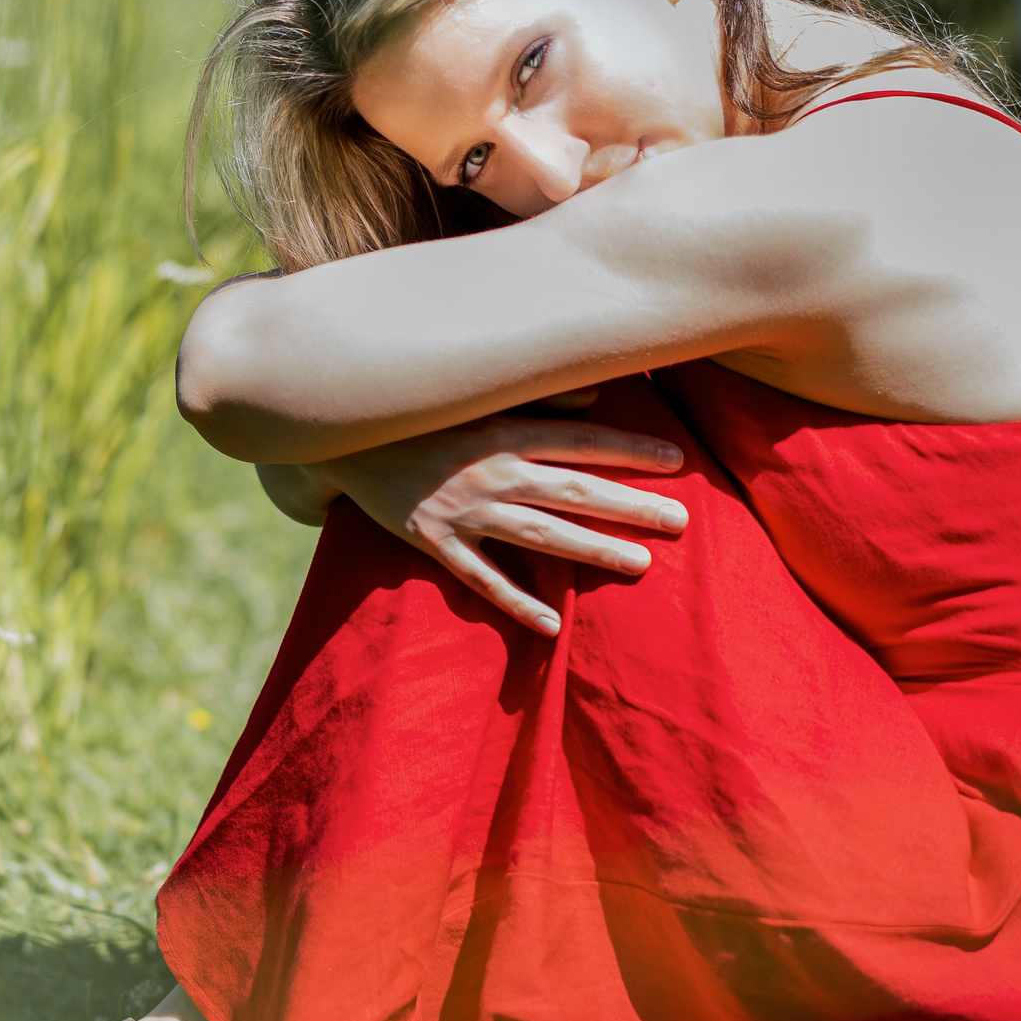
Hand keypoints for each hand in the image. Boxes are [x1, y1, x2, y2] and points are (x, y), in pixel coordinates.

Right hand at [308, 408, 687, 635]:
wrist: (339, 435)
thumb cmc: (415, 409)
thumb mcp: (472, 393)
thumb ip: (533, 395)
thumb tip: (594, 397)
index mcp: (501, 428)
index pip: (581, 439)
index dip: (630, 449)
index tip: (677, 460)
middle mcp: (489, 471)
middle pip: (573, 489)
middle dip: (631, 505)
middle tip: (681, 521)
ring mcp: (461, 511)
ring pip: (539, 535)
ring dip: (594, 550)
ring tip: (642, 564)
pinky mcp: (432, 542)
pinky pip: (482, 579)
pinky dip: (517, 604)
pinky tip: (554, 628)